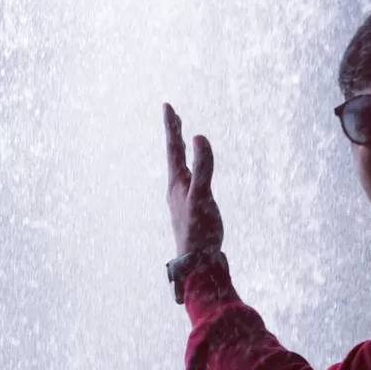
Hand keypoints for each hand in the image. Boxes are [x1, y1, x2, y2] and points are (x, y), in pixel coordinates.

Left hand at [163, 102, 223, 256]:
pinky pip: (191, 180)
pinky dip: (192, 168)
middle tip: (173, 115)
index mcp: (177, 183)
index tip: (167, 106)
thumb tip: (199, 137)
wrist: (198, 263)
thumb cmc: (199, 231)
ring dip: (180, 151)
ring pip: (181, 168)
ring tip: (181, 140)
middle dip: (174, 135)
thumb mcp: (202, 196)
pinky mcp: (192, 209)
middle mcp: (177, 188)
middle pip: (174, 156)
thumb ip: (202, 167)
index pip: (173, 148)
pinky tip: (194, 174)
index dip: (172, 127)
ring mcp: (183, 199)